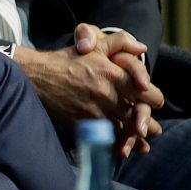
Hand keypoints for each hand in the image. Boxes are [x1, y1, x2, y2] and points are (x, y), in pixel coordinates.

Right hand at [13, 22, 165, 146]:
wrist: (36, 76)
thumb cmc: (66, 60)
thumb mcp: (93, 45)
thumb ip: (120, 42)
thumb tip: (142, 48)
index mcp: (113, 74)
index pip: (149, 94)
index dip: (154, 99)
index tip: (152, 101)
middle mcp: (108, 94)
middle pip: (141, 116)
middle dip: (150, 124)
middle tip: (154, 129)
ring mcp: (96, 110)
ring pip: (127, 130)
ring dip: (136, 137)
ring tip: (142, 141)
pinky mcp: (84, 123)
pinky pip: (109, 138)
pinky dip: (118, 144)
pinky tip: (123, 147)